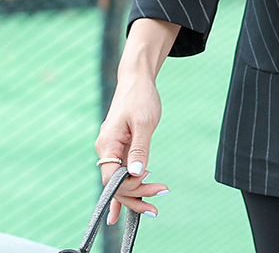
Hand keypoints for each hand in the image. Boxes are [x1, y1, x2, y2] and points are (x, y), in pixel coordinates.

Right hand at [94, 76, 168, 223]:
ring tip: (152, 208)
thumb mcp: (144, 122)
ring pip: (119, 180)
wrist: (137, 80)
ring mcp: (112, 150)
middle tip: (160, 198)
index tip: (153, 187)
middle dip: (137, 194)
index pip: (113, 179)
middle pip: (116, 184)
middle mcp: (106, 150)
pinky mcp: (120, 148)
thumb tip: (137, 173)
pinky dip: (126, 188)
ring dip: (135, 194)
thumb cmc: (140, 98)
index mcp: (107, 145)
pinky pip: (121, 172)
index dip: (132, 188)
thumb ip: (140, 148)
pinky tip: (122, 210)